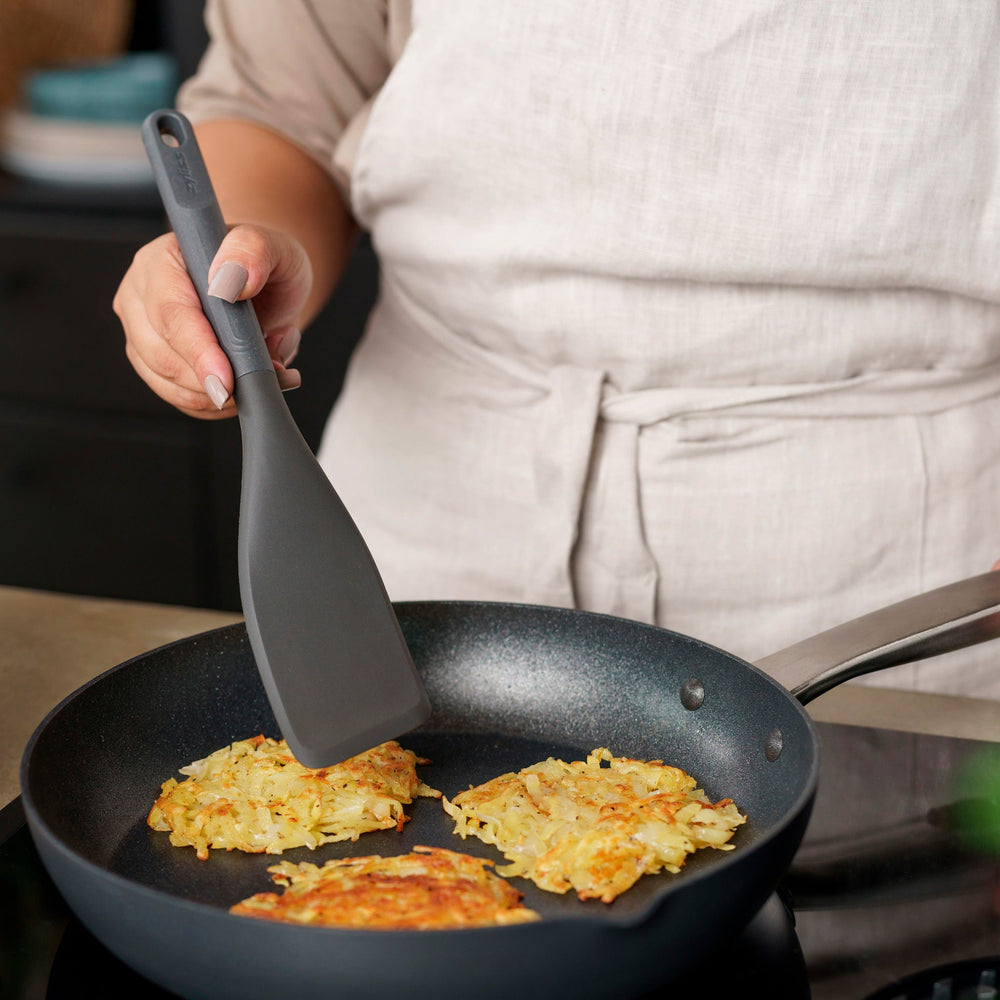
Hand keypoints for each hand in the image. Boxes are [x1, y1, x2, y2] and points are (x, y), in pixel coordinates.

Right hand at [113, 223, 310, 417]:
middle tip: (267, 376)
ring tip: (268, 374)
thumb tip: (230, 281)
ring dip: (221, 394)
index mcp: (161, 261)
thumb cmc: (263, 262)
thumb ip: (253, 252)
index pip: (170, 313)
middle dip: (215, 378)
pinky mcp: (156, 364)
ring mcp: (144, 333)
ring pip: (169, 384)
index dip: (198, 351)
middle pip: (162, 356)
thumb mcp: (273, 245)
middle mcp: (141, 297)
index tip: (226, 379)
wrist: (266, 284)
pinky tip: (248, 387)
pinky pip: (182, 398)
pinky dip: (219, 404)